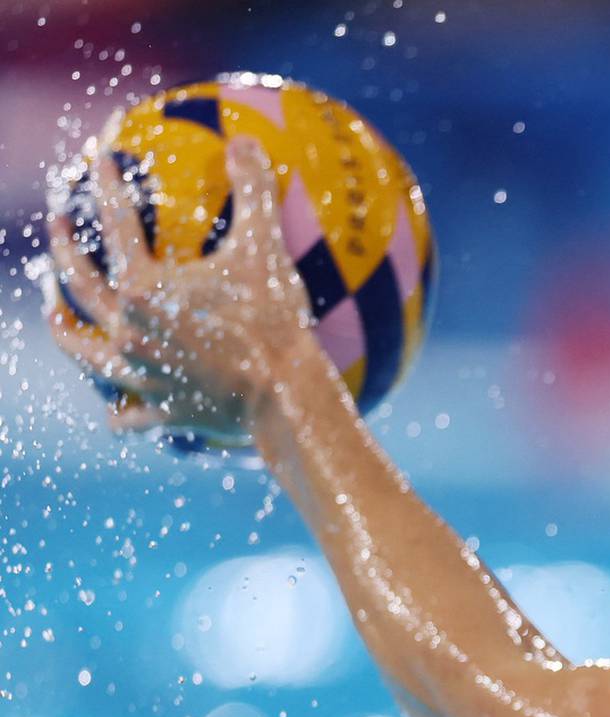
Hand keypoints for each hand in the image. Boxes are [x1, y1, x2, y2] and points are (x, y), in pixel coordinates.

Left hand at [41, 136, 310, 438]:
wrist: (283, 396)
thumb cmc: (272, 321)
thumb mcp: (265, 250)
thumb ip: (253, 191)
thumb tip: (245, 140)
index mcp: (142, 287)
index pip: (116, 225)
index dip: (107, 187)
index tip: (100, 162)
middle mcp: (127, 329)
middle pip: (78, 284)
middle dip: (63, 249)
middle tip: (57, 226)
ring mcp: (138, 373)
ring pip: (82, 349)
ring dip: (64, 328)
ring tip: (56, 312)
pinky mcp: (160, 410)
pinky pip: (125, 413)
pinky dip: (118, 409)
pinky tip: (116, 405)